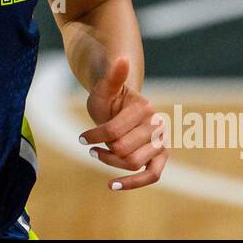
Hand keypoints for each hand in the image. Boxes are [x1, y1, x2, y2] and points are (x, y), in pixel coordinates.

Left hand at [79, 56, 167, 190]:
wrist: (120, 107)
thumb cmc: (109, 97)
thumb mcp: (105, 88)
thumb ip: (114, 76)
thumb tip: (121, 57)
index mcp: (145, 108)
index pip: (115, 130)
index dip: (95, 136)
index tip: (81, 138)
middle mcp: (158, 125)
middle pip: (124, 150)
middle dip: (104, 149)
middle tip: (90, 147)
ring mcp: (161, 142)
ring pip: (133, 163)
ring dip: (111, 163)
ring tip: (96, 155)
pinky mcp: (160, 156)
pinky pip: (152, 175)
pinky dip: (133, 183)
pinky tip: (111, 185)